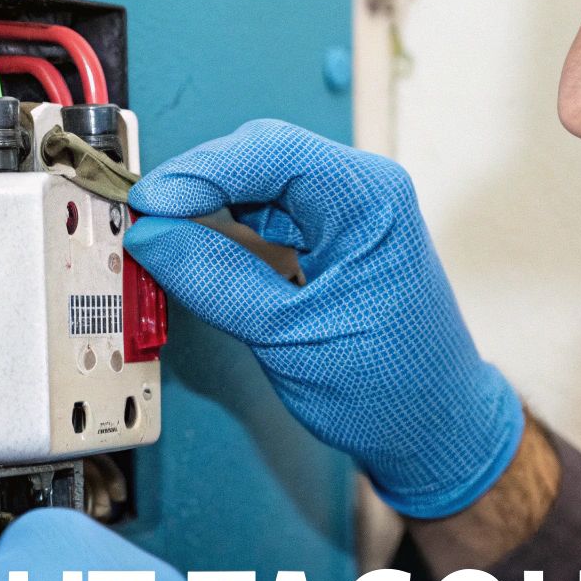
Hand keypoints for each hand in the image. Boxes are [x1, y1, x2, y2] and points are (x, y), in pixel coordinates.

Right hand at [124, 119, 522, 518]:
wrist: (435, 429)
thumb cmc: (391, 389)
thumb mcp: (286, 337)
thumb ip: (214, 280)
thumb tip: (153, 237)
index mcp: (370, 200)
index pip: (269, 152)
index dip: (199, 170)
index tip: (148, 203)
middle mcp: (366, 191)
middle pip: (262, 156)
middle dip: (199, 183)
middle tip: (145, 219)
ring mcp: (353, 211)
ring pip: (262, 182)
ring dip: (210, 202)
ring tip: (162, 233)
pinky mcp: (337, 236)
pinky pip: (273, 211)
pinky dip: (231, 225)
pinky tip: (199, 247)